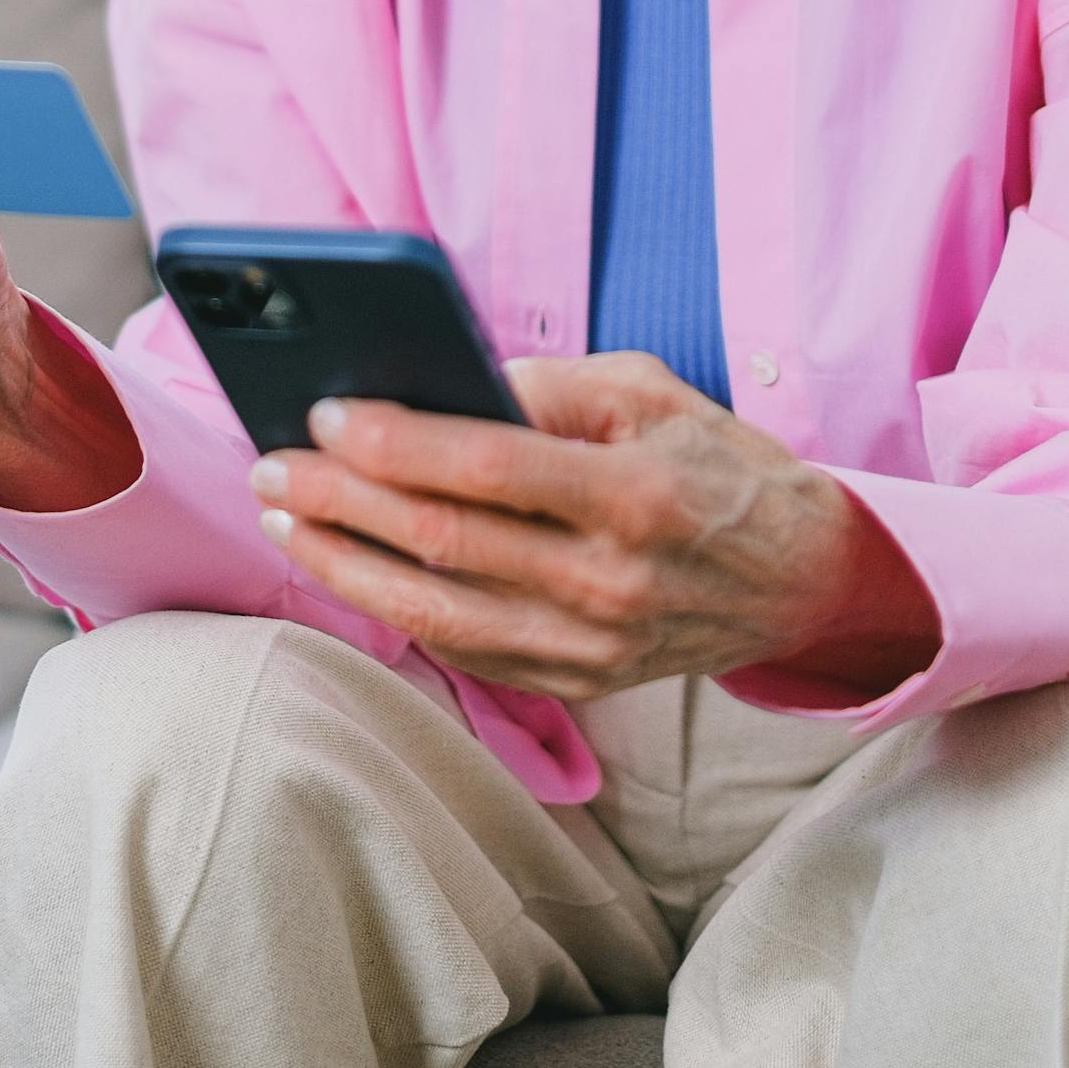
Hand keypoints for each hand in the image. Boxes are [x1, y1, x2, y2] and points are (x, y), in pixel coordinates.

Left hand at [246, 352, 941, 701]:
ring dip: (343, 567)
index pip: (486, 468)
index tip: (323, 414)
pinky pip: (463, 651)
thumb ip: (546, 386)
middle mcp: (610, 582)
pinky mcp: (578, 684)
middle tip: (271, 469)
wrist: (797, 580)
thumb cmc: (717, 469)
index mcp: (634, 496)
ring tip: (283, 522)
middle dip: (339, 502)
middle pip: (442, 543)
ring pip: (436, 612)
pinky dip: (393, 611)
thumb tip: (436, 384)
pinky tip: (344, 570)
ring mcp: (591, 647)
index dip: (394, 442)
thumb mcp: (650, 393)